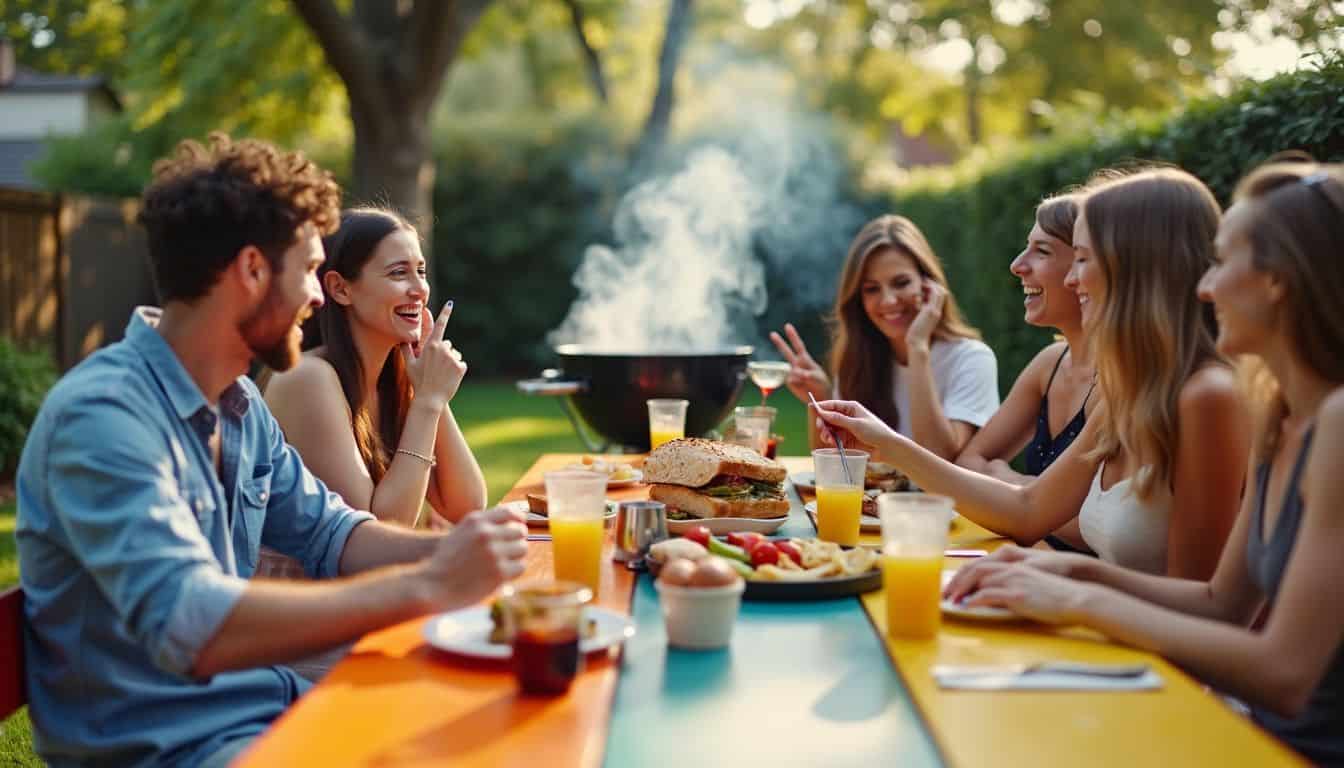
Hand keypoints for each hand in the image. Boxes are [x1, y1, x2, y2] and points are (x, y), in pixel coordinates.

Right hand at [402, 302, 466, 405]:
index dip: (444, 313)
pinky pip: (460, 364)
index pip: (439, 326)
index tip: (450, 304)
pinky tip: (449, 378)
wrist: (429, 399)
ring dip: (450, 362)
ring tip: (441, 374)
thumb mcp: (410, 365)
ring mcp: (453, 358)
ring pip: (454, 355)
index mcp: (431, 346)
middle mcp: (443, 349)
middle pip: (447, 345)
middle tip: (434, 368)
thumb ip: (406, 350)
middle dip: (442, 353)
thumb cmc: (418, 382)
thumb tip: (402, 340)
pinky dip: (457, 370)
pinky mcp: (460, 367)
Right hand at [418, 504, 526, 609]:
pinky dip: (513, 572)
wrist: (431, 586)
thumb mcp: (460, 534)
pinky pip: (520, 567)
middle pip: (520, 531)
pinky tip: (500, 576)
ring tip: (501, 565)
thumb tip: (515, 522)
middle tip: (507, 552)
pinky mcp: (499, 572)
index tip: (519, 527)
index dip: (517, 520)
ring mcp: (493, 552)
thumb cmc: (445, 563)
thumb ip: (482, 526)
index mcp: (475, 521)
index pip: (509, 512)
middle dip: (516, 541)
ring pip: (522, 549)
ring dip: (515, 557)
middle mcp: (485, 533)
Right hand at [769, 323, 830, 402]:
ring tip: (807, 380)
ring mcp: (792, 373)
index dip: (793, 336)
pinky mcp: (789, 382)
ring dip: (797, 374)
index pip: (798, 345)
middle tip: (771, 333)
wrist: (819, 398)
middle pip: (787, 352)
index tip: (787, 326)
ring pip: (788, 369)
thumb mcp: (818, 378)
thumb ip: (807, 374)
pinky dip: (795, 383)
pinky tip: (801, 386)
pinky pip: (789, 380)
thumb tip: (796, 373)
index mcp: (805, 360)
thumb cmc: (821, 384)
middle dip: (779, 343)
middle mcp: (797, 364)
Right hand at [809, 399, 897, 457]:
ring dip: (826, 434)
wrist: (887, 448)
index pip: (832, 405)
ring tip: (828, 439)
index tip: (811, 408)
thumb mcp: (856, 424)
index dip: (821, 406)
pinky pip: (833, 439)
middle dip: (823, 423)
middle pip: (827, 418)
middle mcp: (846, 417)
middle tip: (822, 429)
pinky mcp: (845, 440)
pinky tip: (833, 444)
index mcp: (851, 408)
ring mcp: (845, 429)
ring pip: (829, 429)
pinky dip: (831, 441)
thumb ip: (838, 419)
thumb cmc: (875, 432)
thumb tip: (822, 412)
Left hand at [906, 282, 944, 357]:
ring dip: (931, 284)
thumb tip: (913, 307)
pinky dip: (929, 287)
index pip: (940, 297)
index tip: (924, 284)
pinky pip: (934, 294)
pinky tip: (920, 286)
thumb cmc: (914, 334)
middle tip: (923, 279)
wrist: (916, 342)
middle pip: (942, 292)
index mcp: (935, 314)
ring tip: (922, 281)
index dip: (933, 289)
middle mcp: (937, 311)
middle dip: (933, 284)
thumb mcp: (916, 320)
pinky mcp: (931, 311)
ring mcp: (935, 311)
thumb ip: (917, 313)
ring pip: (940, 291)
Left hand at [942, 545, 1082, 602]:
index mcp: (1012, 565)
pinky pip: (989, 595)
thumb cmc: (1054, 594)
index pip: (979, 564)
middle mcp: (1010, 568)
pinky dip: (975, 600)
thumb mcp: (1031, 582)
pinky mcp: (1017, 594)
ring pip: (978, 580)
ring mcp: (1013, 580)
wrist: (1075, 598)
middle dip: (956, 582)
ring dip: (961, 591)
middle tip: (944, 594)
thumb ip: (1012, 583)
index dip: (962, 574)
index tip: (951, 585)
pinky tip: (968, 606)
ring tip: (951, 601)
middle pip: (974, 569)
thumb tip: (993, 594)